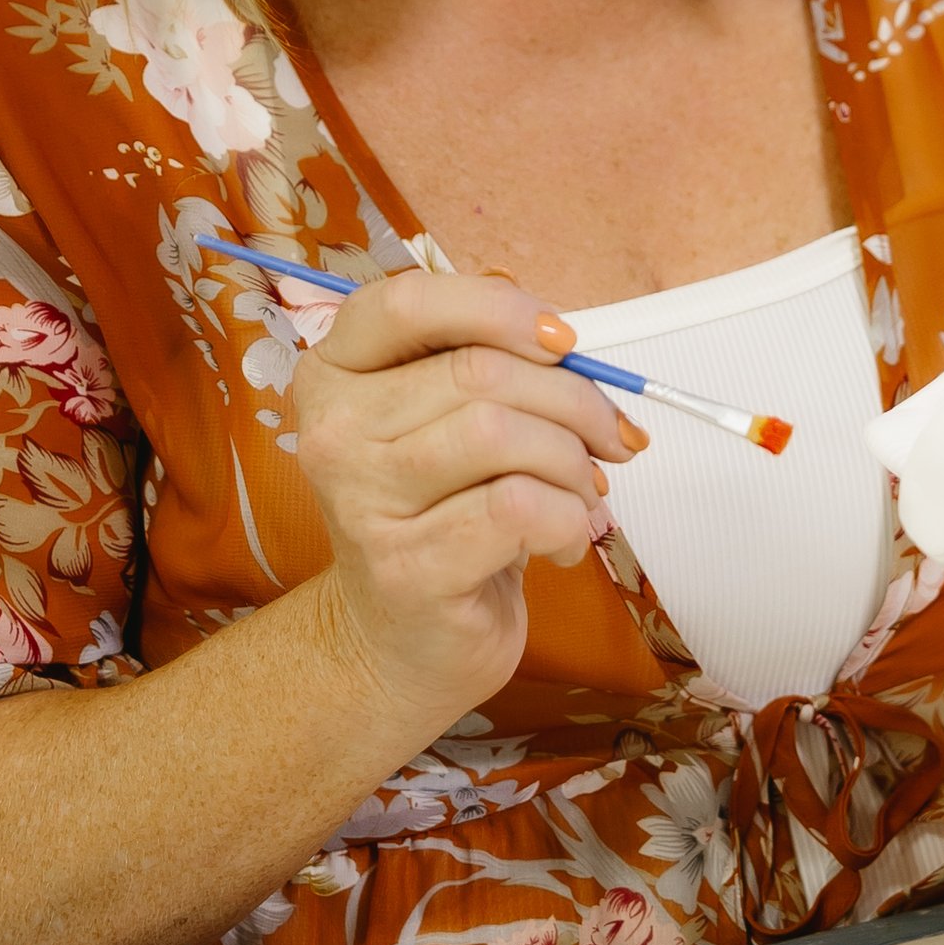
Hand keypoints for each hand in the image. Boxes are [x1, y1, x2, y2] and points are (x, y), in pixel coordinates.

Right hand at [293, 269, 633, 737]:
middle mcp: (332, 432)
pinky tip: (563, 541)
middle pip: (479, 370)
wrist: (401, 643)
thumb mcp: (446, 424)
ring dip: (574, 463)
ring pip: (503, 434)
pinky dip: (569, 519)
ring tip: (584, 493)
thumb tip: (562, 340)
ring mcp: (362, 504)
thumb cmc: (439, 518)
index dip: (497, 306)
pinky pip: (519, 509)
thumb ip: (485, 363)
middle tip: (610, 436)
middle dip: (573, 398)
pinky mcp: (407, 570)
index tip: (563, 341)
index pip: (406, 301)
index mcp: (334, 374)